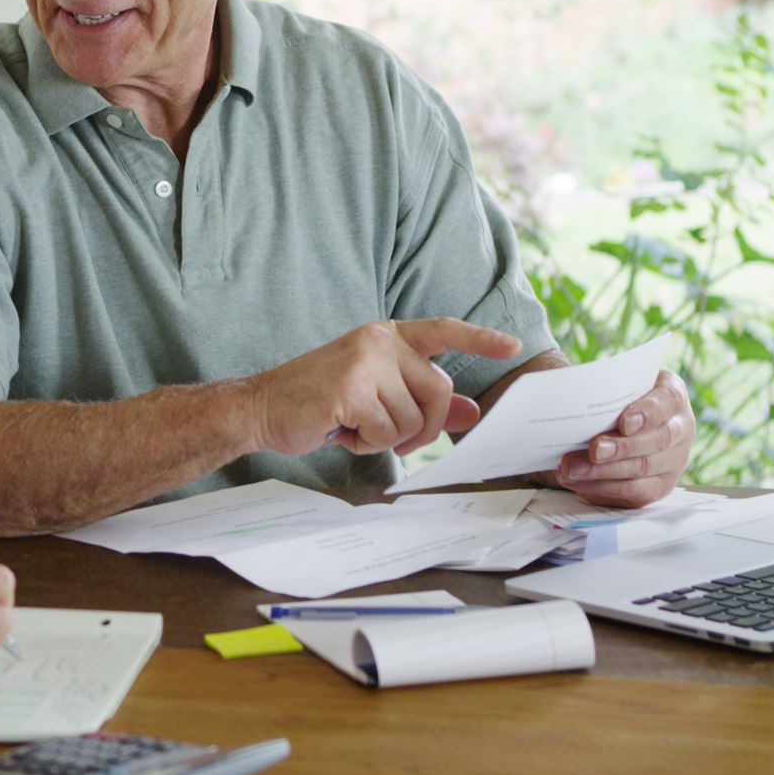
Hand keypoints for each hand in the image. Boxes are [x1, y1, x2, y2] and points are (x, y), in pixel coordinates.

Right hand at [240, 319, 523, 457]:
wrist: (261, 407)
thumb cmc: (318, 401)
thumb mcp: (376, 394)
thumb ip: (423, 399)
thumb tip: (472, 411)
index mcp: (386, 335)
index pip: (443, 330)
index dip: (480, 339)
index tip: (512, 347)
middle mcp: (379, 341)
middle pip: (439, 392)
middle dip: (423, 427)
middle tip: (389, 436)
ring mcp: (364, 363)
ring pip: (413, 420)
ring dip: (385, 438)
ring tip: (352, 425)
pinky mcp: (351, 390)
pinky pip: (385, 433)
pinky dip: (365, 444)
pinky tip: (339, 430)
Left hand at [554, 371, 694, 506]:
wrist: (619, 421)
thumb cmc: (616, 399)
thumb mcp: (618, 386)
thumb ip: (607, 390)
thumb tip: (575, 397)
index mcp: (673, 396)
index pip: (667, 401)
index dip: (647, 413)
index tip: (624, 423)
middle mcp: (681, 428)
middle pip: (658, 440)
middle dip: (622, 448)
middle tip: (593, 450)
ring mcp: (674, 460)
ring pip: (644, 469)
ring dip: (604, 472)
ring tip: (573, 469)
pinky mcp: (660, 485)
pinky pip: (634, 492)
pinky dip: (602, 487)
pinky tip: (578, 482)